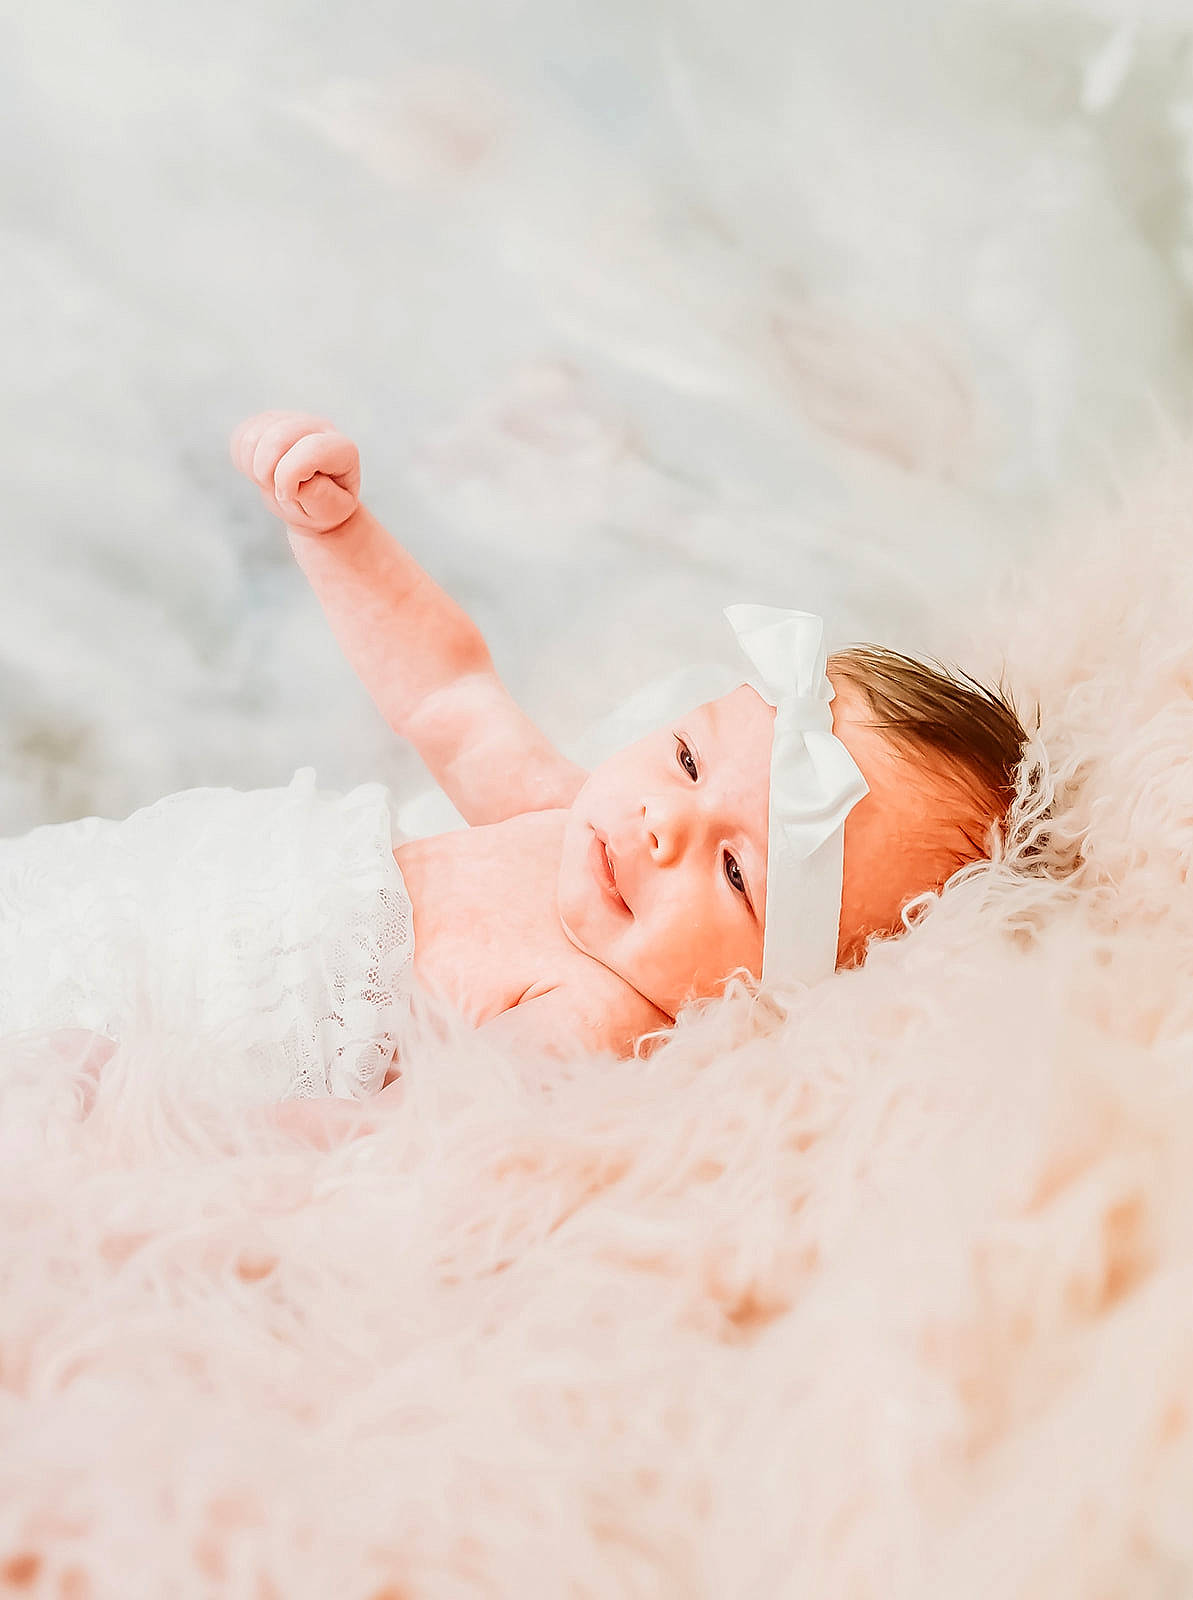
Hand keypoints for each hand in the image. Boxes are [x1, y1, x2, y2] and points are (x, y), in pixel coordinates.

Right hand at [230, 411, 361, 535]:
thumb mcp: (328, 511)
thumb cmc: (323, 508)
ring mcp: (292, 420)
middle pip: (278, 436)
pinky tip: (260, 472)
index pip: (313, 450)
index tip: (287, 496)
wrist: (312, 504)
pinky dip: (243, 461)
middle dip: (267, 472)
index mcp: (342, 449)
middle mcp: (319, 427)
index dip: (289, 476)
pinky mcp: (268, 421)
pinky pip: (241, 437)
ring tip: (271, 484)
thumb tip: (299, 480)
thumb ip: (319, 496)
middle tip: (277, 492)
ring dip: (254, 468)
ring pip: (254, 435)